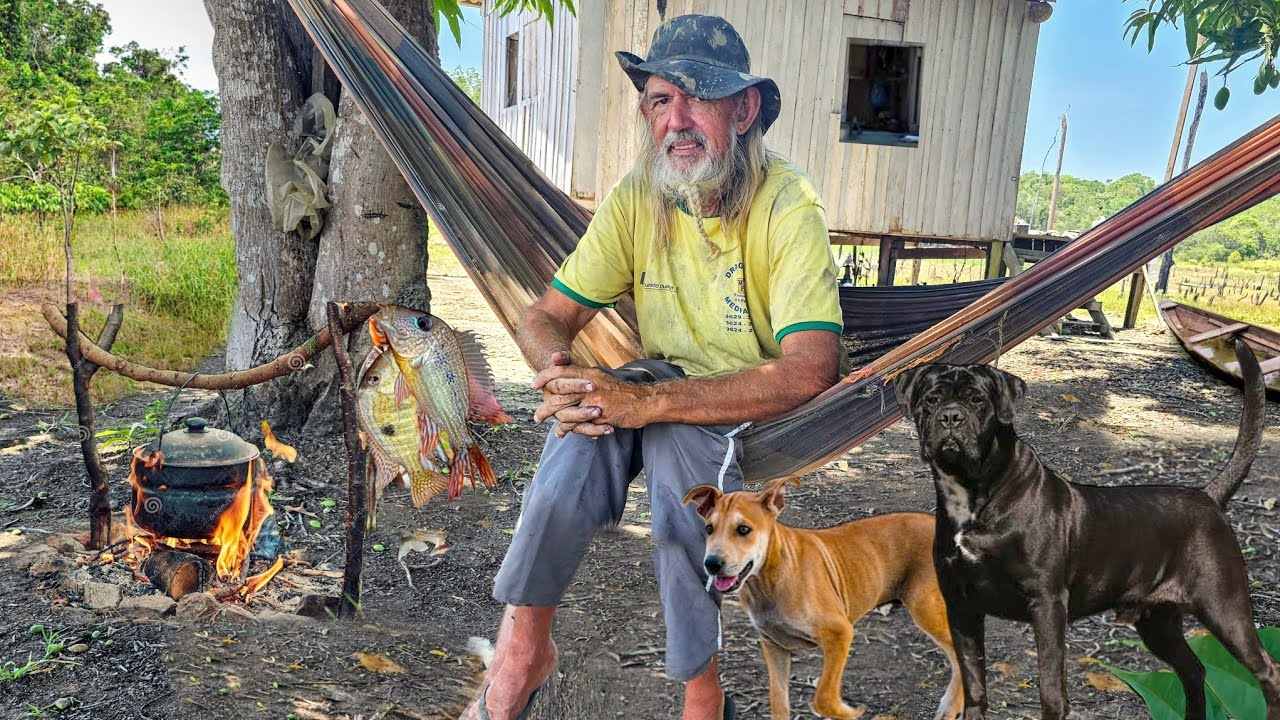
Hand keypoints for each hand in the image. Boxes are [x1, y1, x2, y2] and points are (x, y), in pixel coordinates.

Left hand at [534, 362, 655, 434]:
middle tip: (536, 414)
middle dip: (545, 404)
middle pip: (559, 391)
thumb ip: (585, 378)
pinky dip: (569, 429)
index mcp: (589, 374)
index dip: (545, 376)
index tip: (534, 385)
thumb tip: (570, 379)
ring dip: (552, 419)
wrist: (644, 401)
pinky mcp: (600, 415)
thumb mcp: (602, 379)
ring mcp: (594, 401)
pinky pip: (579, 424)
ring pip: (566, 410)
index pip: (561, 371)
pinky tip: (561, 433)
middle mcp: (590, 385)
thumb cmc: (622, 392)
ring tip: (544, 424)